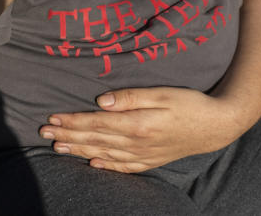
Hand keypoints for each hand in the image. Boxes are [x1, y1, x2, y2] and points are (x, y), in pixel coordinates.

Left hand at [40, 86, 247, 172]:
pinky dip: (104, 165)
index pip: (95, 123)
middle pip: (94, 140)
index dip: (72, 121)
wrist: (217, 125)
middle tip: (44, 133)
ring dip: (78, 150)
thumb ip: (129, 97)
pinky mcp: (151, 160)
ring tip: (58, 147)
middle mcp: (135, 143)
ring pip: (103, 153)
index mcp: (136, 124)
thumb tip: (100, 102)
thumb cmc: (189, 103)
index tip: (52, 118)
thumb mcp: (161, 93)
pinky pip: (122, 166)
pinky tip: (92, 163)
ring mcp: (143, 155)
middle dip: (67, 136)